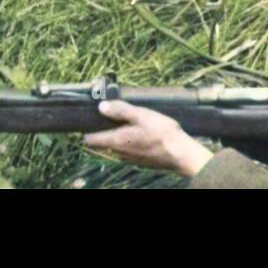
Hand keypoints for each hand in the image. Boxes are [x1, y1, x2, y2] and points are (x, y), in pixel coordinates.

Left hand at [83, 100, 212, 176]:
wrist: (180, 154)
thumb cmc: (161, 133)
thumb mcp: (141, 115)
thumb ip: (121, 111)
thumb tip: (101, 107)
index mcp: (116, 141)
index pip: (90, 140)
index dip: (88, 130)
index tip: (92, 118)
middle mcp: (119, 152)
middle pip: (103, 142)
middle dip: (105, 129)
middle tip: (115, 114)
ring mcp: (129, 158)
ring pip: (116, 146)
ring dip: (120, 135)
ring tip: (132, 121)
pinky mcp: (139, 160)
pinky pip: (128, 149)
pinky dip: (130, 141)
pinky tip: (143, 132)